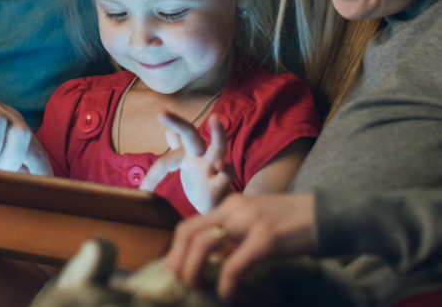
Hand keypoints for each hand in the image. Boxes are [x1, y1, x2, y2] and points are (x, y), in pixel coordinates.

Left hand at [140, 112, 232, 212]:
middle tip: (161, 113)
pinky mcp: (222, 183)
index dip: (154, 176)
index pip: (167, 159)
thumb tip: (169, 131)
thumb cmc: (203, 184)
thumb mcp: (188, 167)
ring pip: (218, 147)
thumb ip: (178, 149)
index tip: (144, 194)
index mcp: (189, 154)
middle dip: (177, 122)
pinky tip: (222, 166)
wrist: (221, 207)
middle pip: (190, 134)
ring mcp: (214, 167)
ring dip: (218, 134)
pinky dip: (226, 170)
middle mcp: (201, 156)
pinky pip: (227, 174)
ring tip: (215, 119)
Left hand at [164, 193, 316, 300]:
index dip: (176, 252)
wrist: (329, 214)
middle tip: (180, 286)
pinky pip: (235, 265)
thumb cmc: (292, 225)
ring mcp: (249, 221)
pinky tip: (228, 298)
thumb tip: (211, 265)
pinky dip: (226, 285)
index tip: (175, 275)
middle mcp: (233, 209)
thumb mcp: (255, 227)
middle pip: (188, 233)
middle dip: (178, 263)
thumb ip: (234, 241)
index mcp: (229, 206)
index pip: (189, 226)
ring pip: (203, 244)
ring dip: (193, 271)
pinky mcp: (267, 238)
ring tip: (197, 291)